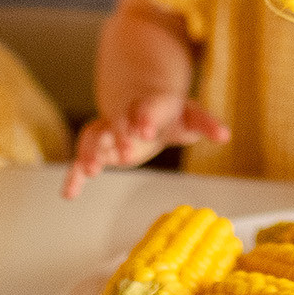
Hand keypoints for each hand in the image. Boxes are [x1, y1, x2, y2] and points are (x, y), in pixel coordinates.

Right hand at [61, 95, 229, 198]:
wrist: (141, 101)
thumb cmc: (170, 113)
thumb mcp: (191, 116)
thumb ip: (206, 124)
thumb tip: (224, 136)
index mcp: (149, 107)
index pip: (146, 109)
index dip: (145, 119)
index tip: (146, 131)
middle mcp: (124, 118)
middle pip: (117, 124)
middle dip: (119, 137)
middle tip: (125, 154)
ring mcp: (108, 132)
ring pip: (94, 138)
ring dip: (91, 152)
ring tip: (91, 170)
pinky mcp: (99, 149)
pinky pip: (81, 160)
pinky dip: (73, 175)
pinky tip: (68, 194)